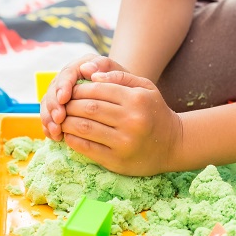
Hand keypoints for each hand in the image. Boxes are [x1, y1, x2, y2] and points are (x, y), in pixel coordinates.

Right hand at [40, 54, 127, 140]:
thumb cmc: (130, 90)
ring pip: (49, 103)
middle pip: (54, 89)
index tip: (64, 98)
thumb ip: (109, 70)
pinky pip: (51, 116)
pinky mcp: (63, 108)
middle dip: (53, 105)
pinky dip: (50, 126)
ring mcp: (65, 93)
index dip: (63, 86)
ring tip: (56, 132)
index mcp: (84, 66)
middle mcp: (71, 78)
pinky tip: (55, 137)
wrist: (131, 102)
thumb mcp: (126, 78)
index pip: (68, 73)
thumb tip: (87, 69)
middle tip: (58, 119)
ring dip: (49, 118)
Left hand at [61, 70, 182, 175]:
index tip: (70, 91)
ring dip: (66, 122)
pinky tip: (69, 135)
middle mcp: (131, 121)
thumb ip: (121, 76)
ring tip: (62, 119)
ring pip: (83, 127)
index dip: (78, 89)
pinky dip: (72, 140)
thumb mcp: (146, 88)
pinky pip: (87, 148)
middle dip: (69, 105)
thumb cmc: (155, 113)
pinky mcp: (117, 160)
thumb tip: (91, 74)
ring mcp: (124, 142)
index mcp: (137, 100)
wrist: (174, 145)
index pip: (96, 89)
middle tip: (62, 105)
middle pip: (87, 108)